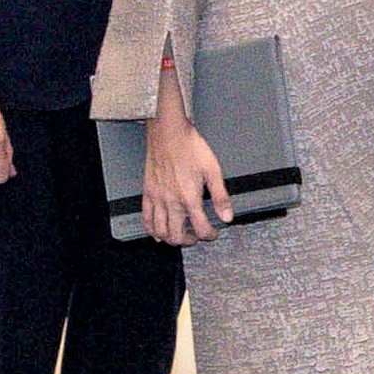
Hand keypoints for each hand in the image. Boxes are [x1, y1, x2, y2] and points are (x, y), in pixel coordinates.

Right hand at [138, 95, 232, 246]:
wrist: (169, 132)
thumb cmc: (190, 147)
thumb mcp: (213, 171)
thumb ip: (220, 197)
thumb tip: (227, 216)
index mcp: (189, 198)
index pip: (201, 229)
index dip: (210, 235)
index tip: (213, 233)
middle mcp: (171, 202)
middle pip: (177, 235)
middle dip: (189, 241)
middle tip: (196, 237)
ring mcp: (157, 198)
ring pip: (160, 231)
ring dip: (170, 239)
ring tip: (179, 236)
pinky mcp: (147, 192)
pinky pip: (146, 218)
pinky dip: (151, 230)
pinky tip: (157, 232)